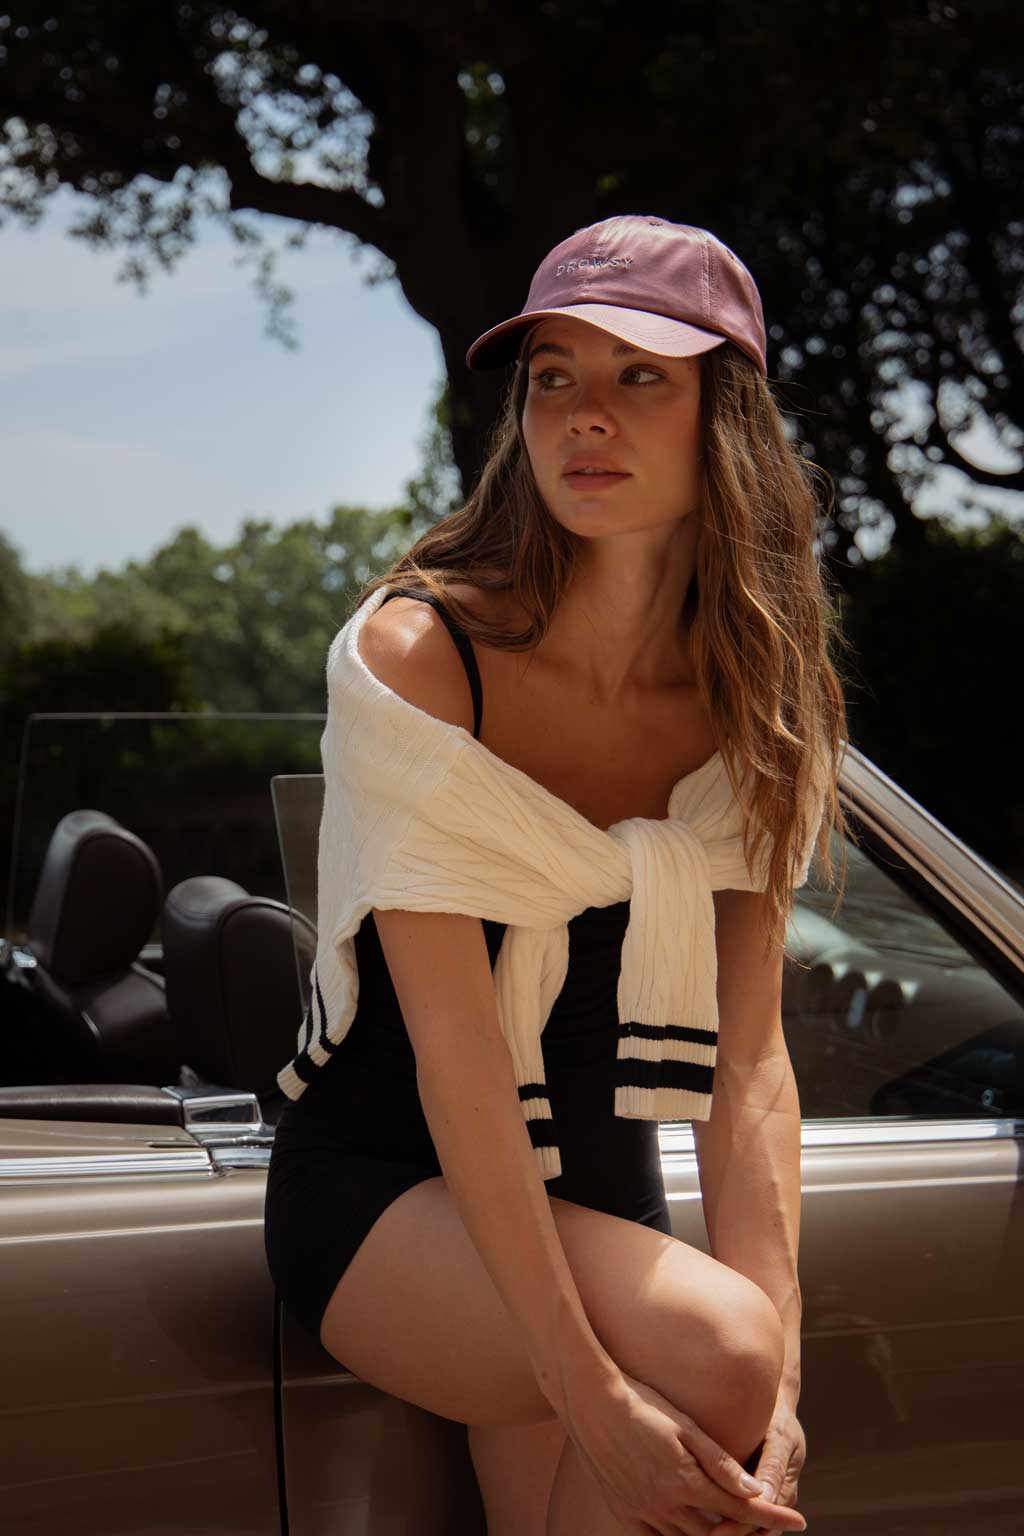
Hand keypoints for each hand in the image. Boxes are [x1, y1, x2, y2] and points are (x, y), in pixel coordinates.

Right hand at [560, 1366, 806, 1534]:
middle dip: (745, 1532)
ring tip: (733, 1530)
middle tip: (766, 1526)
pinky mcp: (624, 1513)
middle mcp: (665, 1504)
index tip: (799, 1521)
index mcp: (685, 1481)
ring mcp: (642, 1512)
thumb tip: (755, 1489)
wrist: (591, 1402)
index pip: (740, 1509)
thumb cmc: (642, 1403)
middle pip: (716, 1533)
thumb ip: (720, 1463)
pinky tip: (688, 1533)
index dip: (771, 1517)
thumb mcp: (685, 1427)